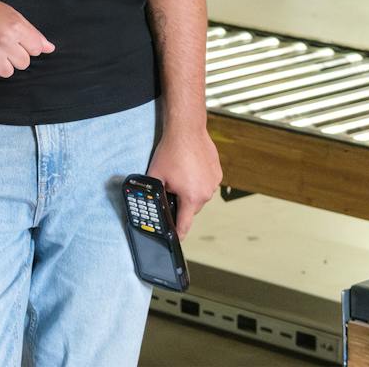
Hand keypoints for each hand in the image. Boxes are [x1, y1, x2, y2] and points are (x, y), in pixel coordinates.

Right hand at [0, 0, 54, 80]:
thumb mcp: (12, 14)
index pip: (36, 49)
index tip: (18, 41)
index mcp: (15, 27)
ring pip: (8, 72)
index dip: (28, 46)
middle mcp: (4, 41)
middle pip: (24, 63)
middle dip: (16, 55)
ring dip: (2, 64)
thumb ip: (32, 32)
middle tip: (4, 45)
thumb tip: (49, 48)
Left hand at [147, 124, 221, 239]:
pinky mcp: (217, 172)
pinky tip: (189, 166)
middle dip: (181, 202)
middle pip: (192, 207)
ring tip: (181, 172)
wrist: (186, 130)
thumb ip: (156, 192)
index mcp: (191, 198)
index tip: (177, 239)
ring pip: (199, 194)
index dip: (179, 233)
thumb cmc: (171, 151)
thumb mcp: (156, 175)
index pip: (185, 224)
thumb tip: (152, 203)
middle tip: (171, 187)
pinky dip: (199, 179)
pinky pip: (206, 182)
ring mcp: (214, 183)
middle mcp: (206, 193)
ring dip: (191, 189)